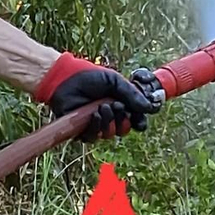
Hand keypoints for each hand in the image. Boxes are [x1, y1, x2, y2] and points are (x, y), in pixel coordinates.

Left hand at [37, 54, 162, 139]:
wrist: (66, 79)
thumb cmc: (89, 77)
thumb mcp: (115, 81)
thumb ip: (132, 94)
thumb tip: (149, 107)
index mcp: (119, 104)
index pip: (135, 120)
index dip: (138, 121)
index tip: (139, 119)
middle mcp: (109, 116)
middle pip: (124, 130)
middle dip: (122, 119)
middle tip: (116, 106)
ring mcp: (96, 124)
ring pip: (109, 134)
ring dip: (108, 121)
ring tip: (102, 107)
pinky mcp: (81, 130)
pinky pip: (94, 137)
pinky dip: (96, 126)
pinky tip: (94, 115)